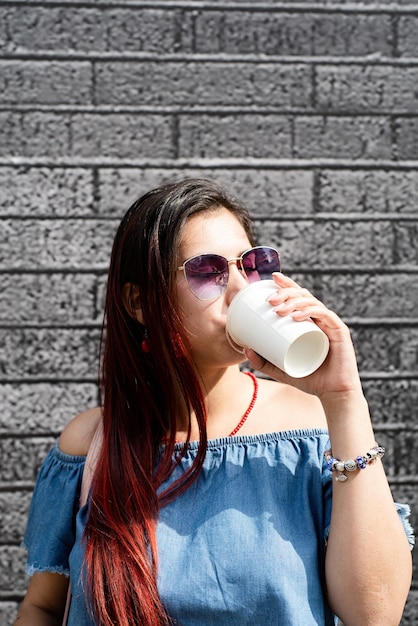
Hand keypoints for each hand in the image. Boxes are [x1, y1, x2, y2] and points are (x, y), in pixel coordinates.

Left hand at [244, 273, 363, 400]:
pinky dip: (310, 312)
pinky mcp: (340, 332)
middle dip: (286, 293)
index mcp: (310, 321)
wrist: (333, 394)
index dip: (287, 284)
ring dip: (294, 302)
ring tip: (279, 309)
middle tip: (270, 300)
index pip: (298, 296)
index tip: (272, 278)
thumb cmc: (310, 379)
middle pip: (304, 296)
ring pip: (312, 303)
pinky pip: (325, 316)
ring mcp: (331, 324)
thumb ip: (264, 362)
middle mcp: (321, 319)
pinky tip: (297, 316)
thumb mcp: (281, 370)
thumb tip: (245, 348)